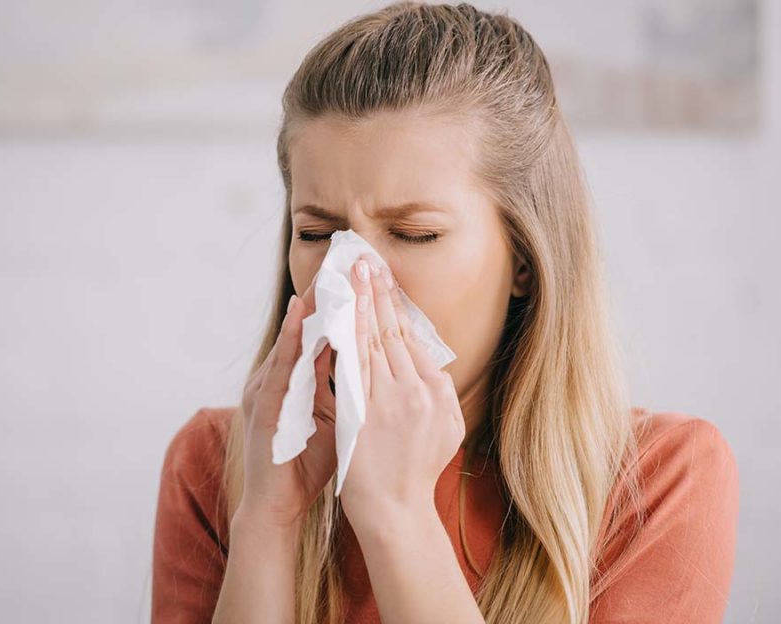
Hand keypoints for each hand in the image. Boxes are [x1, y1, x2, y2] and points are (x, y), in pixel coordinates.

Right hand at [236, 271, 337, 529]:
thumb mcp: (337, 417)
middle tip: (341, 260)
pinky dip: (288, 341)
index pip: (321, 333)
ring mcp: (266, 389)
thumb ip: (350, 387)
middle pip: (304, 330)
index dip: (339, 305)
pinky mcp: (260, 406)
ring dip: (305, 308)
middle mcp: (279, 378)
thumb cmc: (307, 462)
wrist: (277, 505)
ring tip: (322, 275)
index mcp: (298, 380)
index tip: (359, 276)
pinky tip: (297, 318)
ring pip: (289, 341)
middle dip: (324, 296)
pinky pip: (277, 367)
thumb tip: (381, 363)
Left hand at [338, 254, 464, 531]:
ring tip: (351, 274)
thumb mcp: (444, 430)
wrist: (396, 512)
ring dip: (360, 304)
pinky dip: (344, 336)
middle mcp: (415, 390)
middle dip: (377, 292)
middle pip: (391, 331)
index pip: (409, 338)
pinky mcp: (362, 411)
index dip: (395, 306)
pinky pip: (351, 364)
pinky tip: (335, 313)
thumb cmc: (415, 473)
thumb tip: (433, 368)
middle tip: (366, 259)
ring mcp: (389, 400)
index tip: (383, 278)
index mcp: (435, 391)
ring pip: (371, 340)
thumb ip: (439, 395)